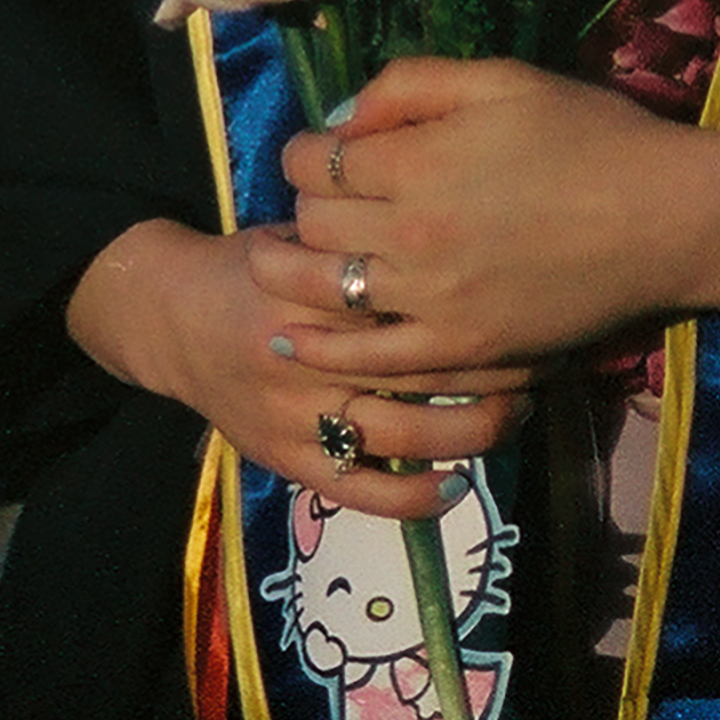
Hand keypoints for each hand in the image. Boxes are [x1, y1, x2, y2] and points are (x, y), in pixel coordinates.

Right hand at [67, 217, 531, 521]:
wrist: (170, 317)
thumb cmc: (260, 263)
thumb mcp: (308, 229)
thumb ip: (367, 236)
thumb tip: (468, 224)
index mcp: (316, 285)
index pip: (413, 300)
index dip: (482, 303)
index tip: (534, 296)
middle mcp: (308, 353)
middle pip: (423, 367)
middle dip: (497, 366)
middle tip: (549, 356)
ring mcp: (296, 413)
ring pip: (403, 432)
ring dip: (473, 429)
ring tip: (518, 412)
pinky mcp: (286, 460)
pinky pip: (359, 490)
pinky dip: (413, 495)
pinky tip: (459, 483)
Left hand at [269, 55, 719, 371]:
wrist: (666, 218)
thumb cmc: (592, 137)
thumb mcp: (502, 78)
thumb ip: (413, 85)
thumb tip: (345, 116)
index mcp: (417, 160)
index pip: (316, 159)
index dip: (305, 153)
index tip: (318, 154)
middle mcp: (409, 232)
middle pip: (313, 222)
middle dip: (300, 207)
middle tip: (313, 204)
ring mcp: (431, 298)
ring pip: (322, 291)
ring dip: (286, 275)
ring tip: (270, 266)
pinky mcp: (459, 348)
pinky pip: (371, 358)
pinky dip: (322, 348)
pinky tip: (294, 340)